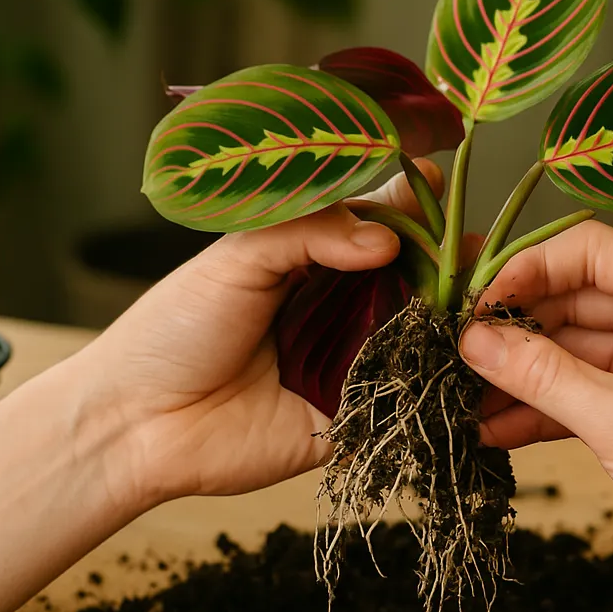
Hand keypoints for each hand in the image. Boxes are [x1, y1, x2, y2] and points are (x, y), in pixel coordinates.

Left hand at [70, 161, 442, 509]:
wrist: (137, 423)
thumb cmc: (172, 331)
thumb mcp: (237, 258)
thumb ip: (309, 232)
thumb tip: (385, 238)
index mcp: (309, 263)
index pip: (375, 225)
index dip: (409, 209)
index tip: (437, 189)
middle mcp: (338, 311)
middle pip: (410, 280)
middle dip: (445, 263)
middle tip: (471, 252)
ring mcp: (349, 366)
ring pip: (418, 338)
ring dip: (450, 319)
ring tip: (476, 298)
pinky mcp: (354, 420)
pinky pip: (406, 400)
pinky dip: (437, 382)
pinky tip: (463, 358)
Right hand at [460, 221, 612, 611]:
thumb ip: (541, 375)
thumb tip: (470, 340)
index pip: (589, 250)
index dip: (525, 269)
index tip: (472, 304)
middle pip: (572, 299)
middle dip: (512, 329)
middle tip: (451, 355)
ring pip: (569, 353)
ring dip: (518, 376)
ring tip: (457, 399)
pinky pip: (579, 395)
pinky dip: (539, 411)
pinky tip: (490, 431)